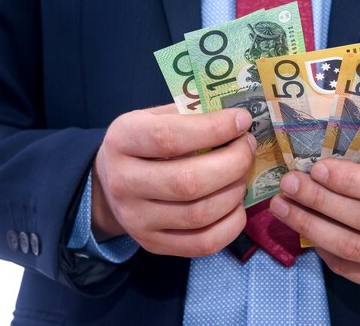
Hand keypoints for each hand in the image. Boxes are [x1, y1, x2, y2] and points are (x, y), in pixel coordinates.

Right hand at [91, 104, 256, 257]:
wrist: (112, 182)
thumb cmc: (145, 142)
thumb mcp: (156, 117)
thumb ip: (192, 115)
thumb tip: (240, 120)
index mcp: (122, 140)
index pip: (169, 137)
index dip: (213, 129)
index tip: (242, 120)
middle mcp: (122, 182)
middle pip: (188, 182)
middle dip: (233, 163)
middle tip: (247, 148)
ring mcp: (136, 219)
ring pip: (199, 214)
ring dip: (234, 192)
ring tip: (242, 175)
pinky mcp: (153, 244)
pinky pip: (203, 243)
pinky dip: (232, 224)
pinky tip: (236, 205)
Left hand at [269, 155, 359, 290]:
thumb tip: (316, 149)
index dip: (352, 180)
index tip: (316, 168)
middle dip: (321, 200)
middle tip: (289, 184)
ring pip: (353, 248)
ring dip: (310, 226)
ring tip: (282, 205)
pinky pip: (350, 268)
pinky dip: (321, 248)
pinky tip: (302, 227)